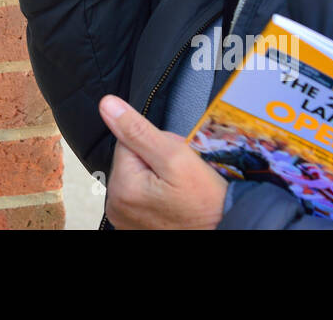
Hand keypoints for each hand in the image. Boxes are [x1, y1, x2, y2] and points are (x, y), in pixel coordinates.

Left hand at [98, 94, 227, 229]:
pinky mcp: (134, 225)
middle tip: (179, 177)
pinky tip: (172, 200)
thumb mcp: (175, 156)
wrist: (225, 227)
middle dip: (154, 160)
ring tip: (178, 190)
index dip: (154, 143)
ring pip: (136, 176)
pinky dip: (156, 193)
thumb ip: (138, 129)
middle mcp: (116, 206)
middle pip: (130, 159)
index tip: (173, 161)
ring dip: (156, 176)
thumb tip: (108, 105)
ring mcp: (124, 218)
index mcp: (121, 187)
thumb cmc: (205, 201)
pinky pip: (141, 195)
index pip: (127, 140)